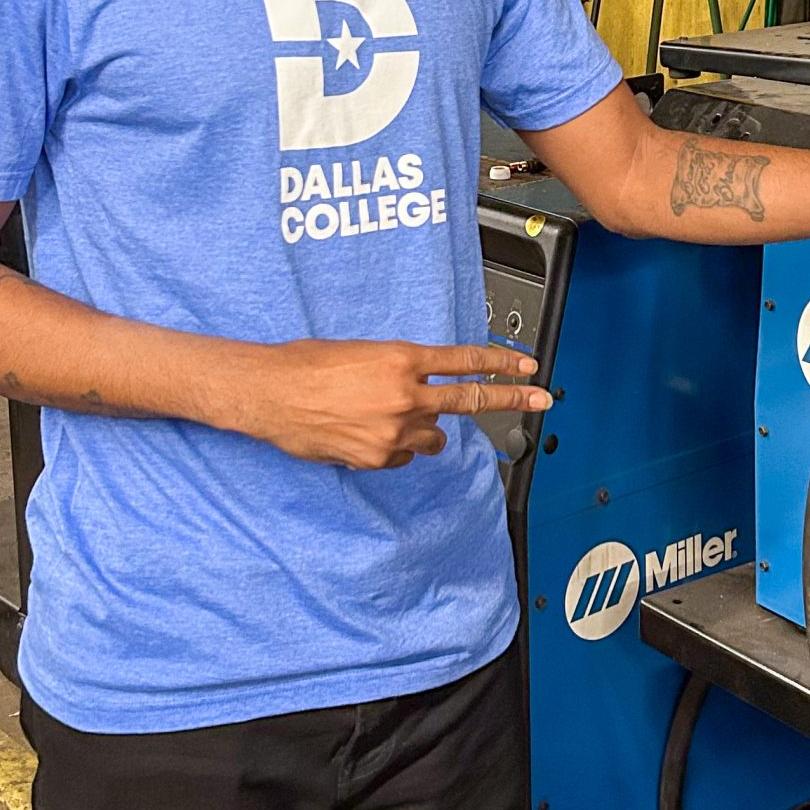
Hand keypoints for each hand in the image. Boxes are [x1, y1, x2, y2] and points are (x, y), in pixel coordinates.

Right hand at [238, 339, 551, 470]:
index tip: (527, 367)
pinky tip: (364, 434)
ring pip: (432, 437)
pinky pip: (401, 457)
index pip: (464, 361)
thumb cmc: (306, 365)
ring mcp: (393, 430)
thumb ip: (397, 368)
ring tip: (389, 418)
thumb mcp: (361, 352)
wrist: (269, 393)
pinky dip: (392, 449)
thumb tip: (418, 382)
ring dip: (423, 430)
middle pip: (469, 400)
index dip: (501, 364)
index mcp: (401, 359)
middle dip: (510, 399)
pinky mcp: (376, 457)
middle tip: (540, 399)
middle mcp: (405, 395)